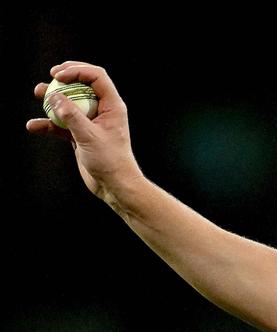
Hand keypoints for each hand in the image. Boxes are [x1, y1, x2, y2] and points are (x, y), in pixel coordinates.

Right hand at [26, 61, 143, 204]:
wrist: (114, 186)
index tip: (58, 76)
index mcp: (112, 106)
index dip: (77, 71)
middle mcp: (102, 111)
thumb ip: (71, 115)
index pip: (97, 77)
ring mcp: (90, 122)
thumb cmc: (110, 161)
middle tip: (50, 77)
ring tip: (37, 93)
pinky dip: (48, 123)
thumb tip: (53, 96)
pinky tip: (33, 126)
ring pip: (70, 103)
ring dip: (53, 98)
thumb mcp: (89, 136)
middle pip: (82, 85)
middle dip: (65, 79)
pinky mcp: (80, 134)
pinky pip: (62, 123)